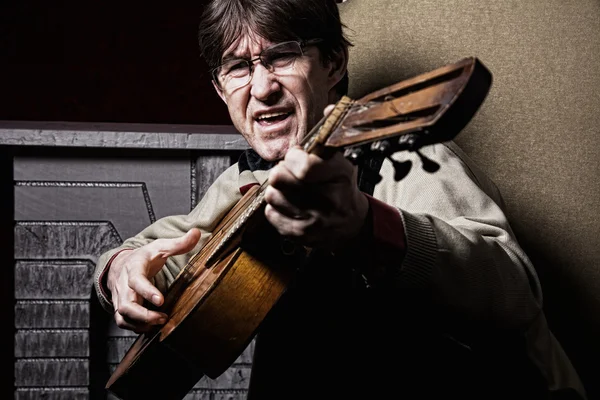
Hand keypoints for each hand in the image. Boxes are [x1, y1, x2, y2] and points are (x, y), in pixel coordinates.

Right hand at [108, 228, 200, 332]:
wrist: (121, 264)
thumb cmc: (144, 257)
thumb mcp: (161, 247)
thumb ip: (179, 243)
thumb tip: (196, 233)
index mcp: (133, 268)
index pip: (136, 281)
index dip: (147, 291)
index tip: (161, 301)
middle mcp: (123, 285)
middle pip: (126, 305)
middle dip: (144, 315)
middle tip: (163, 318)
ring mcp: (120, 298)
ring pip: (123, 316)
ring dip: (140, 324)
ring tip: (159, 324)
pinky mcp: (121, 308)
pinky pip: (123, 322)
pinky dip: (136, 327)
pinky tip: (152, 326)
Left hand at [264, 106, 368, 247]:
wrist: (351, 226)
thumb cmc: (343, 189)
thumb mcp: (342, 162)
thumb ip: (330, 136)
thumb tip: (328, 107)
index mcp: (339, 177)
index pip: (304, 166)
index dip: (293, 157)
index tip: (296, 156)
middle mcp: (327, 200)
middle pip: (280, 178)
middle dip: (281, 171)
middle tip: (289, 172)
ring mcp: (312, 220)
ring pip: (272, 195)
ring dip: (278, 190)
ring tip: (290, 189)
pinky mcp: (299, 235)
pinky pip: (271, 214)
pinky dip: (276, 208)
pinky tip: (290, 205)